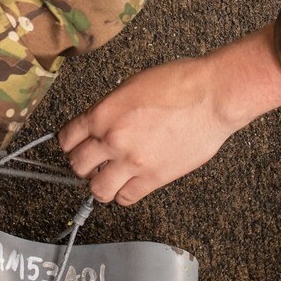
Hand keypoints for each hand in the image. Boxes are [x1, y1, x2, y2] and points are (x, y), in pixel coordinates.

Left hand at [59, 23, 280, 203]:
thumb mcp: (132, 85)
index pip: (68, 137)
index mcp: (104, 112)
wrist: (213, 96)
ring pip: (97, 189)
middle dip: (83, 164)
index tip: (74, 145)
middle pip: (78, 165)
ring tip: (109, 177)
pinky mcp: (154, 177)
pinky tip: (129, 184)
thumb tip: (101, 124)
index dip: (70, 143)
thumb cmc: (181, 82)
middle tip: (92, 162)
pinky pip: (126, 198)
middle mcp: (113, 139)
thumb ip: (111, 108)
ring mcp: (133, 161)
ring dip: (100, 184)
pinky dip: (124, 194)